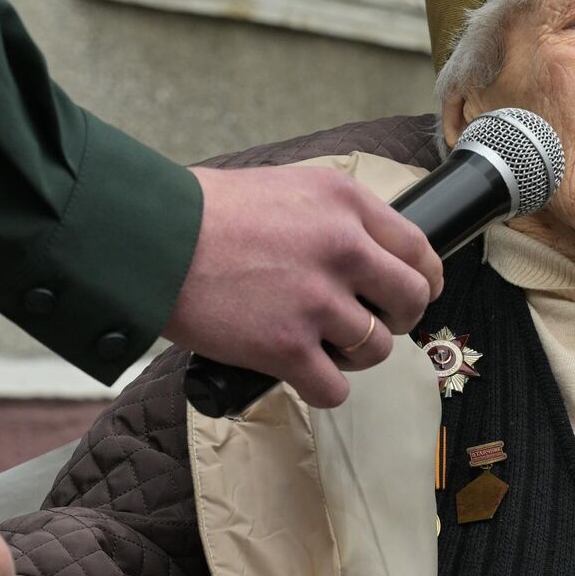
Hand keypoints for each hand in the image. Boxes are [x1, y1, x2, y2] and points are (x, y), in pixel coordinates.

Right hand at [165, 166, 442, 407]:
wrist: (151, 239)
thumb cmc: (207, 212)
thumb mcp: (289, 186)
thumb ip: (335, 216)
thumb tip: (368, 250)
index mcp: (346, 203)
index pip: (418, 249)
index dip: (423, 279)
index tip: (415, 293)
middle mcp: (343, 248)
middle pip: (411, 301)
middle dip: (398, 319)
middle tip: (372, 324)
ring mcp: (317, 301)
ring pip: (376, 349)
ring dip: (356, 355)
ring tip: (325, 347)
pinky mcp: (286, 348)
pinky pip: (335, 389)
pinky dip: (323, 388)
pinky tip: (304, 375)